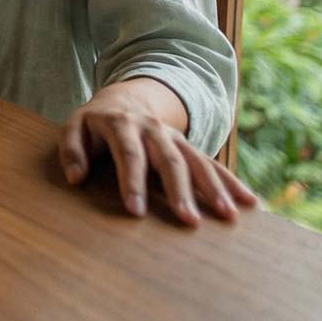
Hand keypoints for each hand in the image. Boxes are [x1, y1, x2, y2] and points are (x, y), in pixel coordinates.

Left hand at [59, 79, 259, 225]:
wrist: (124, 99)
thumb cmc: (94, 123)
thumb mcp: (74, 128)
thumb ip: (72, 150)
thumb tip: (76, 177)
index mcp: (122, 125)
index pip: (129, 156)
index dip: (132, 183)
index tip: (136, 212)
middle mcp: (153, 130)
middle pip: (169, 161)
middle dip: (180, 192)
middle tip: (189, 221)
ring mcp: (175, 137)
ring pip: (197, 162)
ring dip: (214, 188)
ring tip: (228, 215)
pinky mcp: (189, 147)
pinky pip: (213, 164)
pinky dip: (232, 183)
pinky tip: (250, 203)